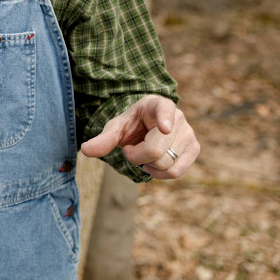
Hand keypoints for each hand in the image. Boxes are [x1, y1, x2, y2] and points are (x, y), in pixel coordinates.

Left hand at [80, 95, 198, 179]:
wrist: (148, 125)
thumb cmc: (132, 123)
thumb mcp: (116, 127)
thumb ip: (104, 138)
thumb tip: (85, 150)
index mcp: (159, 105)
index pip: (165, 110)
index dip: (165, 120)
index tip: (163, 129)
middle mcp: (179, 117)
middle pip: (156, 150)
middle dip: (137, 156)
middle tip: (131, 149)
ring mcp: (189, 134)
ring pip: (166, 163)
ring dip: (148, 165)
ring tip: (143, 153)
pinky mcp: (193, 149)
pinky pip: (176, 172)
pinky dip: (160, 174)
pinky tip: (152, 165)